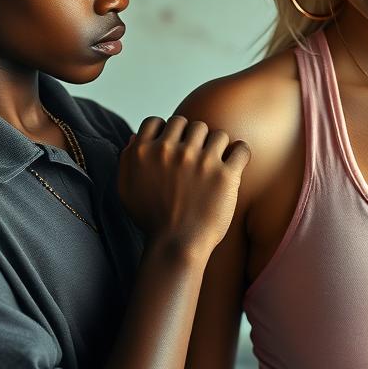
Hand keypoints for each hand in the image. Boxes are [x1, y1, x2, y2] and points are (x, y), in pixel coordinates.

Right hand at [117, 115, 250, 263]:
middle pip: (190, 125)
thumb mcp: (127, 188)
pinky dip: (240, 153)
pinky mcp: (225, 175)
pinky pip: (240, 148)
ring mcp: (199, 161)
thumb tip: (135, 137)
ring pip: (217, 134)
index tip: (175, 146)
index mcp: (144, 151)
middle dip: (194, 139)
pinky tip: (235, 162)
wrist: (176, 247)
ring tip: (216, 163)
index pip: (158, 121)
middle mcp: (171, 151)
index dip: (167, 132)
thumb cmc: (151, 220)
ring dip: (218, 146)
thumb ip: (127, 159)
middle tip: (198, 158)